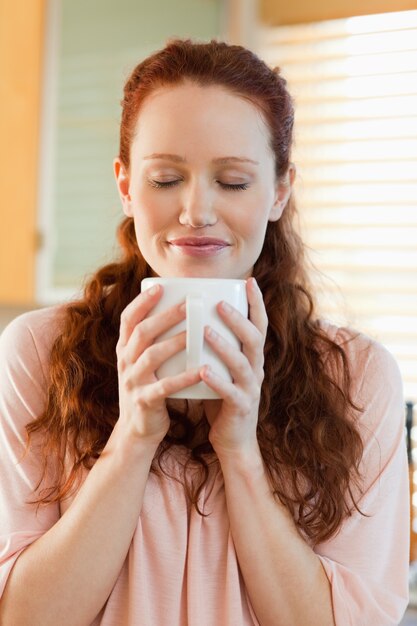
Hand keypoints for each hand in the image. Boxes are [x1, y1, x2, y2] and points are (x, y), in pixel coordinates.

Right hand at [116, 285, 202, 447]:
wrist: (138, 430)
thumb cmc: (151, 388)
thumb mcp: (145, 363)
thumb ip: (155, 340)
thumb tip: (180, 309)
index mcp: (125, 350)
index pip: (128, 319)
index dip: (141, 302)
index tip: (159, 286)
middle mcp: (125, 362)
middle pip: (142, 333)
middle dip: (164, 316)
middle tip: (188, 303)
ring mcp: (132, 382)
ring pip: (152, 356)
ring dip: (174, 342)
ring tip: (196, 331)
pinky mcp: (144, 402)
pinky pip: (165, 387)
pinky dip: (183, 378)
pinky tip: (202, 370)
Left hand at [200, 277, 267, 457]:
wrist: (233, 439)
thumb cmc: (222, 397)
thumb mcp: (223, 367)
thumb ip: (217, 345)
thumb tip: (196, 314)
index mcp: (252, 357)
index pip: (259, 325)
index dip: (257, 303)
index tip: (249, 280)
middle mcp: (256, 369)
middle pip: (253, 339)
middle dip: (238, 319)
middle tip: (219, 303)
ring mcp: (250, 389)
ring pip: (242, 363)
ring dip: (224, 345)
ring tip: (205, 331)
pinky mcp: (241, 408)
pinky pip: (231, 393)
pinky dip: (217, 381)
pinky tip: (203, 370)